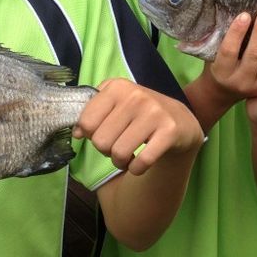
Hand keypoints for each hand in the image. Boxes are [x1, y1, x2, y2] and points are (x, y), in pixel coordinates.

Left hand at [74, 78, 202, 175]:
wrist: (179, 119)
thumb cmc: (139, 112)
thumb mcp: (115, 104)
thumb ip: (92, 113)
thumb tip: (77, 133)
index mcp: (117, 87)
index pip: (86, 122)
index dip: (90, 135)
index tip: (101, 133)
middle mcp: (136, 96)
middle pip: (101, 141)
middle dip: (105, 151)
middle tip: (117, 146)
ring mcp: (154, 113)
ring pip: (119, 153)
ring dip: (120, 162)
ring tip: (127, 156)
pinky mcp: (169, 131)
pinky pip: (141, 162)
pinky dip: (136, 169)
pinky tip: (139, 163)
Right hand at [207, 8, 256, 99]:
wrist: (224, 91)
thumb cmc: (219, 63)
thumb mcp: (214, 53)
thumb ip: (222, 38)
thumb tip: (236, 11)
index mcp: (222, 72)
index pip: (229, 50)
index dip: (236, 32)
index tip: (245, 15)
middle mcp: (239, 81)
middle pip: (253, 55)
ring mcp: (256, 87)